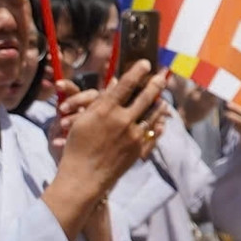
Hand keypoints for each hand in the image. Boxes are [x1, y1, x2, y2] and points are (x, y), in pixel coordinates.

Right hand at [42, 61, 167, 240]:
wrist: (84, 177)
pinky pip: (152, 132)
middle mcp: (122, 120)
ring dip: (159, 102)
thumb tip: (115, 85)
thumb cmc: (76, 147)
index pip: (126, 84)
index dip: (137, 71)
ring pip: (152, 114)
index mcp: (105, 110)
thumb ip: (100, 101)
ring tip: (163, 96)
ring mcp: (133, 135)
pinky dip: (158, 123)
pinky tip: (161, 119)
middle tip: (163, 75)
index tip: (146, 62)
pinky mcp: (138, 149)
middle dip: (156, 83)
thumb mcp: (83, 120)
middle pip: (145, 96)